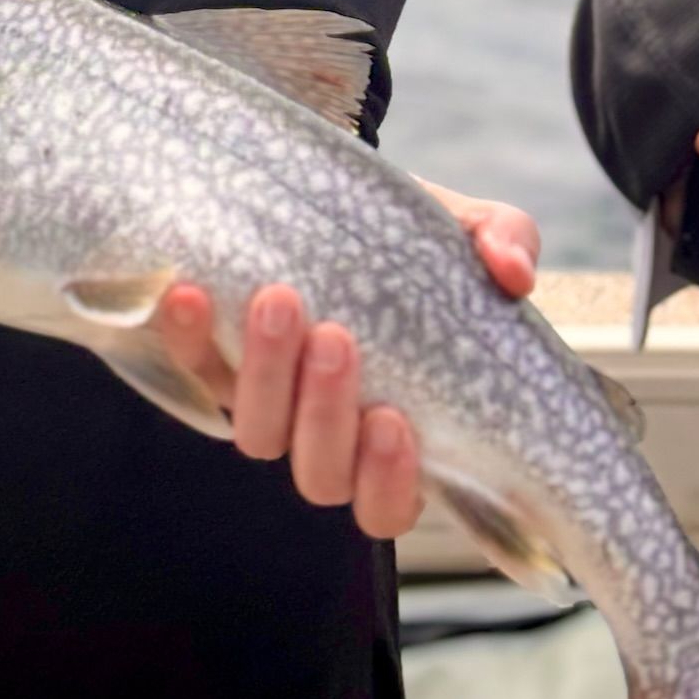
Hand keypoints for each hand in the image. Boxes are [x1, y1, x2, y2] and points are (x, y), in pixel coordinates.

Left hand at [154, 178, 541, 539]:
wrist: (331, 196)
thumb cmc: (410, 241)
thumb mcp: (463, 233)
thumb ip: (502, 242)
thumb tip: (513, 270)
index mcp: (398, 431)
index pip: (389, 502)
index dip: (390, 481)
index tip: (395, 421)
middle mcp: (326, 433)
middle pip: (319, 471)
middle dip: (326, 410)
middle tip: (334, 335)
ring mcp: (266, 399)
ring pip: (256, 431)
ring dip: (266, 373)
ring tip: (278, 298)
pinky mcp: (212, 356)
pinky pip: (191, 367)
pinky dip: (185, 336)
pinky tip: (188, 291)